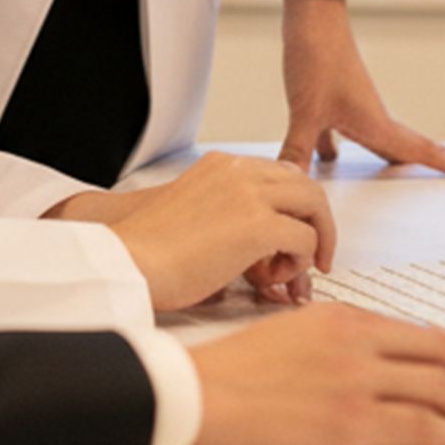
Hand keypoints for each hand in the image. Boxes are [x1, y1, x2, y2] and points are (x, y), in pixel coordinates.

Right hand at [57, 153, 335, 309]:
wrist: (127, 262)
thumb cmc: (149, 253)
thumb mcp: (194, 217)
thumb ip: (228, 219)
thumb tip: (261, 252)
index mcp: (221, 166)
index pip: (279, 174)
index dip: (294, 206)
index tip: (294, 235)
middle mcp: (239, 172)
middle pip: (304, 184)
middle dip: (317, 220)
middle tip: (316, 256)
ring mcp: (250, 195)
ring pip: (313, 205)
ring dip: (314, 240)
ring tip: (297, 271)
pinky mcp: (257, 226)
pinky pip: (304, 238)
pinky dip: (301, 262)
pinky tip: (274, 279)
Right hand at [189, 304, 444, 444]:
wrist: (201, 395)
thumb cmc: (232, 374)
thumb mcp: (292, 335)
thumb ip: (335, 344)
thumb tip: (367, 367)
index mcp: (344, 317)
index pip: (420, 334)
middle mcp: (359, 341)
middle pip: (442, 357)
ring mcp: (358, 379)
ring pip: (440, 391)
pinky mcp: (352, 421)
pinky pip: (422, 427)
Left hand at [279, 0, 444, 176]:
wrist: (310, 15)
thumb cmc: (317, 56)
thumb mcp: (305, 110)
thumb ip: (298, 152)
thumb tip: (293, 186)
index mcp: (375, 122)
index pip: (420, 150)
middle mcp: (370, 115)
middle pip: (405, 149)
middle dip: (428, 166)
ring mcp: (351, 106)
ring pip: (374, 142)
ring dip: (384, 161)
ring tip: (393, 182)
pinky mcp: (330, 98)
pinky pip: (341, 133)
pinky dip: (336, 150)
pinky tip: (325, 162)